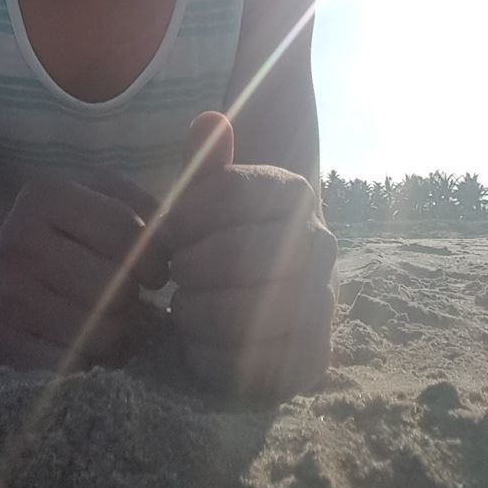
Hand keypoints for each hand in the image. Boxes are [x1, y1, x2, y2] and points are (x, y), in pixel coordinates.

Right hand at [0, 170, 169, 372]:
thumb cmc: (60, 232)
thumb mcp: (96, 196)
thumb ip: (142, 204)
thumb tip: (178, 237)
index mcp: (43, 195)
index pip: (128, 231)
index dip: (157, 257)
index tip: (155, 271)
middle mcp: (17, 242)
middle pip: (118, 286)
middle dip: (135, 298)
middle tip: (129, 299)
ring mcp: (5, 296)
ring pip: (103, 332)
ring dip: (121, 334)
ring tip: (113, 321)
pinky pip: (76, 367)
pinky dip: (92, 363)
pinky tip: (86, 345)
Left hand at [165, 112, 337, 401]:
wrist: (270, 291)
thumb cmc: (225, 233)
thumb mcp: (209, 194)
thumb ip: (204, 161)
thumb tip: (208, 121)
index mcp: (293, 192)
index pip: (229, 191)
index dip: (182, 214)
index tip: (165, 231)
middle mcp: (320, 244)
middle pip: (235, 255)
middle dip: (189, 267)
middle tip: (175, 273)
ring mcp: (323, 304)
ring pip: (243, 314)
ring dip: (195, 312)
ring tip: (183, 307)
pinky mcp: (313, 359)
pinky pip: (249, 366)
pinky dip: (208, 355)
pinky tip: (199, 341)